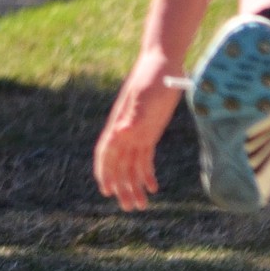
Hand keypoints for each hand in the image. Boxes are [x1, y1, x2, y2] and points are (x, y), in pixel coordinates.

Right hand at [93, 48, 184, 212]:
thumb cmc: (153, 77)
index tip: (107, 190)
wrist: (164, 62)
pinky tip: (153, 187)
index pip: (107, 153)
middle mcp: (125, 131)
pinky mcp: (150, 132)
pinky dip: (148, 174)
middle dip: (122, 187)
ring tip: (141, 206)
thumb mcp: (145, 95)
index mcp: (119, 123)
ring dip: (135, 185)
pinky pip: (145, 158)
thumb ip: (133, 116)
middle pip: (120, 165)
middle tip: (130, 208)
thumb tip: (119, 132)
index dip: (105, 172)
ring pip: (132, 165)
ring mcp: (137, 133)